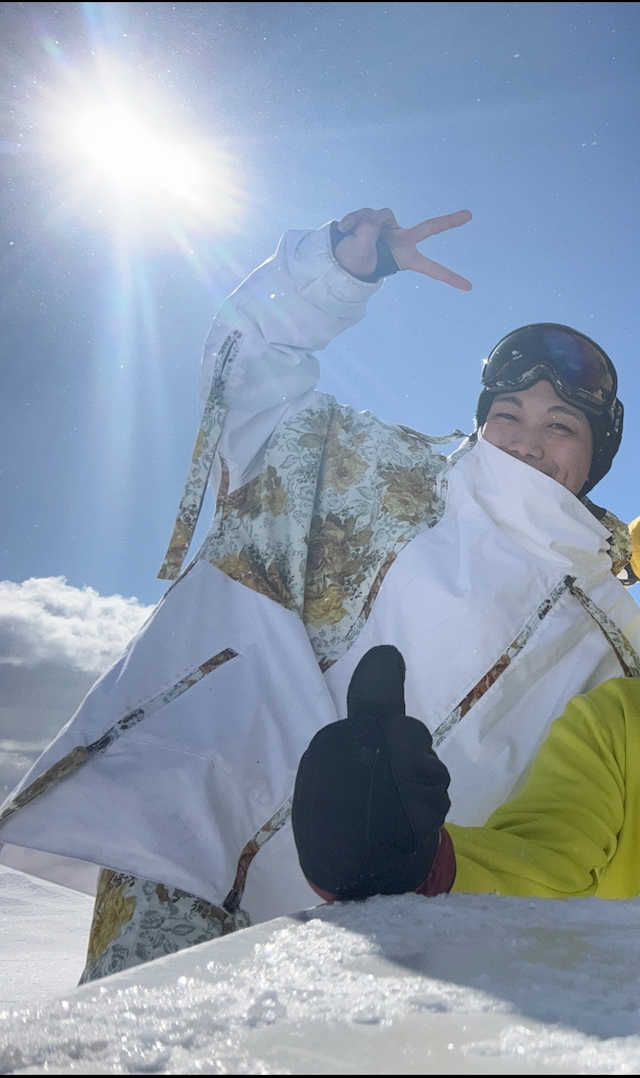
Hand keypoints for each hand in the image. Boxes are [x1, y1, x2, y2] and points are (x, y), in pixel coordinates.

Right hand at [333, 206, 472, 290]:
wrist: (342, 254)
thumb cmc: (354, 262)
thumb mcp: (358, 253)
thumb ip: (366, 234)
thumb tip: (373, 216)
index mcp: (405, 258)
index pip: (431, 268)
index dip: (449, 277)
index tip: (469, 287)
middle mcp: (402, 240)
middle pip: (428, 228)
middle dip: (448, 221)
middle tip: (470, 215)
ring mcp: (392, 227)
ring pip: (381, 216)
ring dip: (361, 223)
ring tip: (349, 232)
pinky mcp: (380, 217)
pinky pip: (368, 212)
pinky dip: (354, 219)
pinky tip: (345, 226)